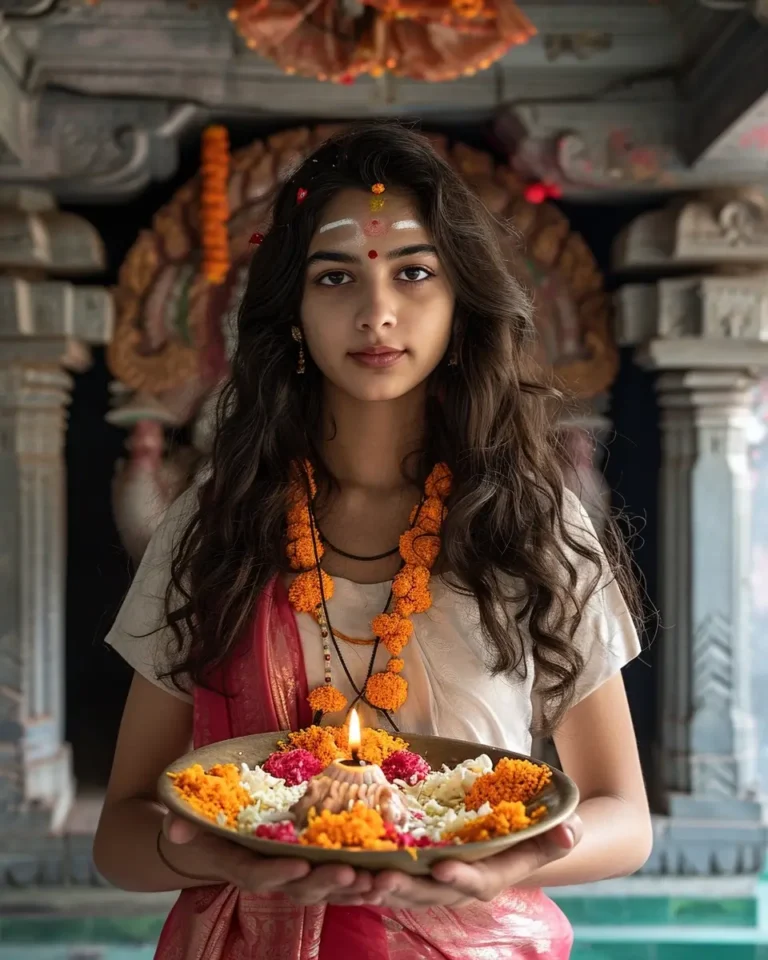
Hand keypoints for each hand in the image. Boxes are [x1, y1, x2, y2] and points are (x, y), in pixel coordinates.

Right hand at [163, 814, 373, 903]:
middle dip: (327, 882)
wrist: (215, 844)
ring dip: (353, 889)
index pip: (260, 874)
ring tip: (379, 881)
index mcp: (243, 866)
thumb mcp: (192, 822)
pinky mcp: (314, 871)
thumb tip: (172, 829)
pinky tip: (388, 878)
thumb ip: (183, 825)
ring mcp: (295, 878)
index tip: (300, 864)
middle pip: (301, 888)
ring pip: (326, 890)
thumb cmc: (207, 825)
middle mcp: (272, 878)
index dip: (279, 872)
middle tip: (353, 873)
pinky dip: (363, 883)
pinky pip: (339, 882)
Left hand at [364, 815, 582, 910]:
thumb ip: (559, 834)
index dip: (459, 877)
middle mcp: (457, 885)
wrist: (510, 844)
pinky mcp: (413, 871)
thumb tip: (570, 831)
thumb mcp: (549, 833)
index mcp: (490, 876)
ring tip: (353, 875)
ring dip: (377, 885)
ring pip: (401, 888)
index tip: (442, 867)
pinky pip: (387, 876)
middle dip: (404, 886)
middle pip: (428, 892)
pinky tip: (343, 864)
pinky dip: (366, 875)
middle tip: (380, 876)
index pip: (475, 883)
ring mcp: (431, 881)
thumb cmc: (529, 836)